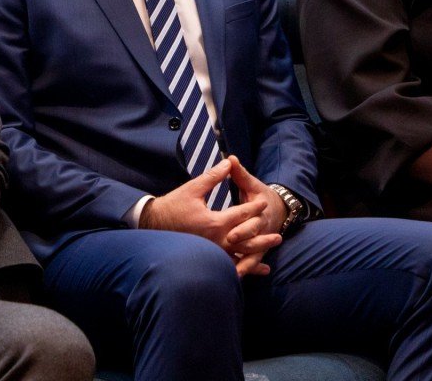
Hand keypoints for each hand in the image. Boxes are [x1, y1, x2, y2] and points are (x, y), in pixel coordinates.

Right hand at [140, 159, 276, 269]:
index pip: (241, 214)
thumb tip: (229, 161)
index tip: (263, 202)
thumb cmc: (172, 206)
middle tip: (279, 234)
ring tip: (270, 251)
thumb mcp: (193, 189)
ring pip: (241, 254)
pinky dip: (246, 268)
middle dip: (263, 235)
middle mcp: (217, 240)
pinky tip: (258, 270)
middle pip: (247, 239)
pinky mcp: (208, 258)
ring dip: (258, 252)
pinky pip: (231, 265)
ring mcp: (213, 252)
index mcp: (215, 222)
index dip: (254, 207)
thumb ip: (213, 176)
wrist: (152, 225)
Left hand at [221, 157, 286, 276]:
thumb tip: (230, 158)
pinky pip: (251, 263)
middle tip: (230, 258)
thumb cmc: (261, 196)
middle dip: (242, 249)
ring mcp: (260, 242)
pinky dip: (247, 271)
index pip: (252, 223)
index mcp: (260, 213)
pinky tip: (236, 280)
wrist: (279, 210)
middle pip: (252, 242)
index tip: (231, 235)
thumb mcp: (252, 184)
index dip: (242, 229)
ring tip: (235, 276)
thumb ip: (240, 174)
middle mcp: (262, 230)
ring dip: (246, 266)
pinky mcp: (257, 251)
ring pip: (254, 256)